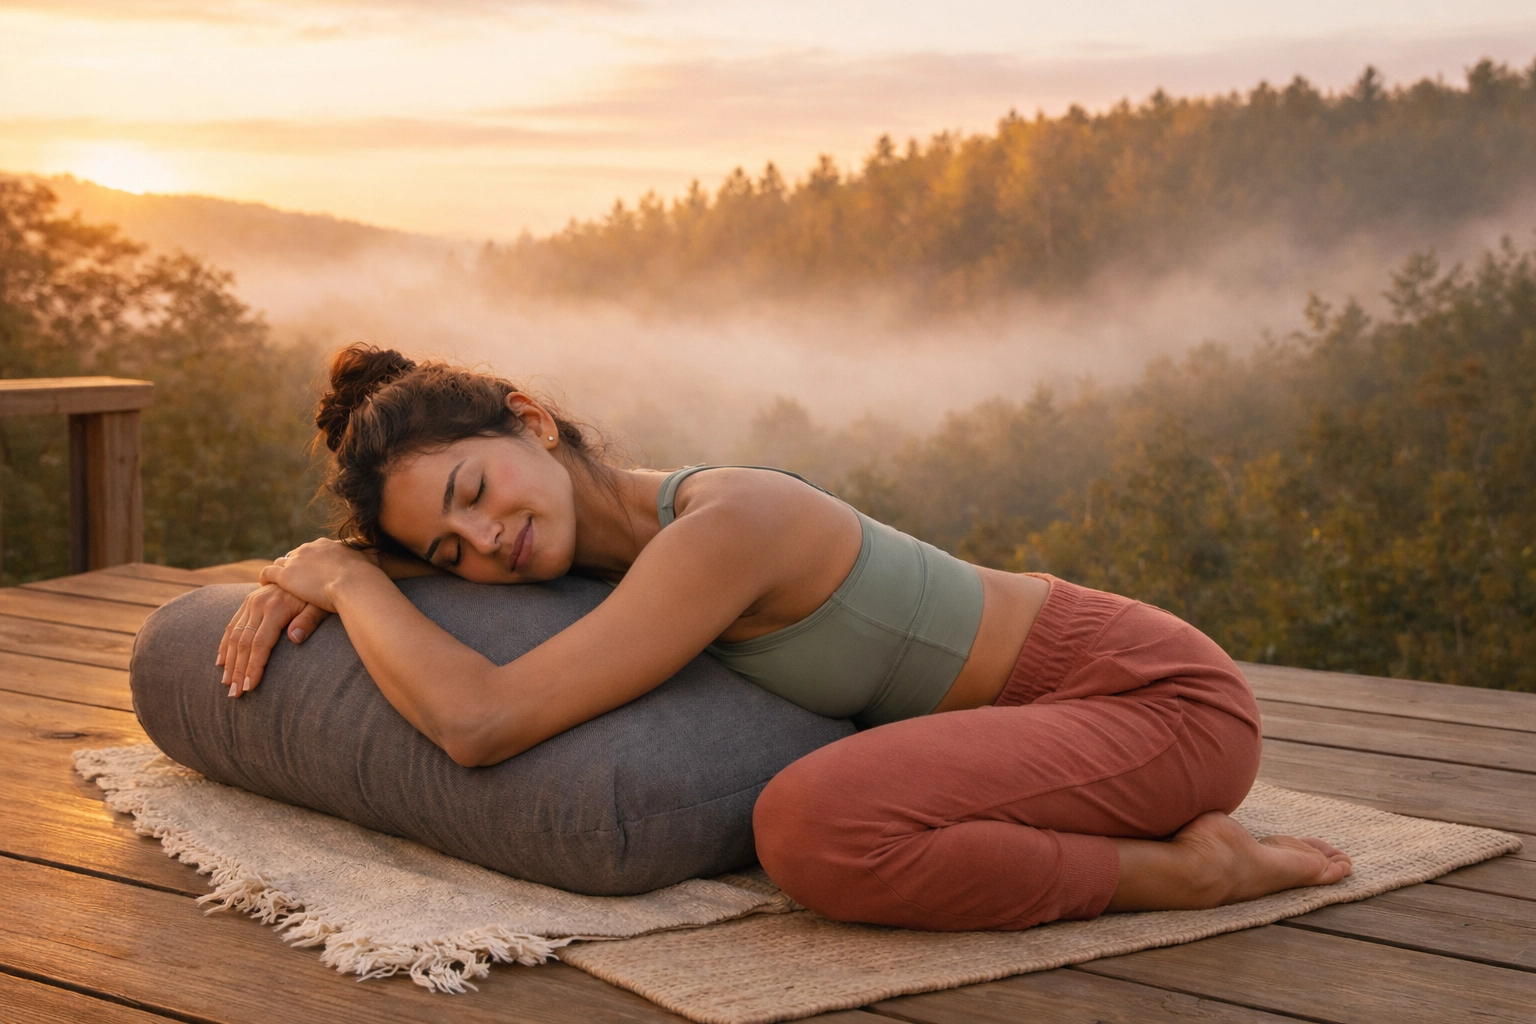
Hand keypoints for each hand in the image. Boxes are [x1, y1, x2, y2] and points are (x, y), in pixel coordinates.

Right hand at [217, 583, 330, 696]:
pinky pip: (231, 626)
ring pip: (234, 636)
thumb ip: (308, 621)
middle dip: (238, 671)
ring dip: (229, 662)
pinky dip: (224, 645)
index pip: (260, 643)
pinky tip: (221, 663)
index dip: (254, 666)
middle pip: (243, 643)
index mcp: (275, 608)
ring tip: (227, 685)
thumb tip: (295, 638)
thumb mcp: (320, 606)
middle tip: (235, 695)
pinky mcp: (247, 602)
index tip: (250, 687)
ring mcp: (250, 602)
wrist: (310, 572)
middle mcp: (258, 604)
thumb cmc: (319, 595)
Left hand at [257, 537, 379, 610]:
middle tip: (294, 579)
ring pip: (282, 562)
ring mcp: (297, 561)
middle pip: (296, 555)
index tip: (312, 571)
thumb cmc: (366, 577)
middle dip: (295, 566)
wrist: (354, 583)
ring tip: (276, 583)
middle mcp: (310, 548)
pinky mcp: (286, 575)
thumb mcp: (371, 562)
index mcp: (328, 545)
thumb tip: (396, 558)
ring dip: (280, 572)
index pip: (314, 550)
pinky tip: (265, 585)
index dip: (311, 561)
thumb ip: (372, 560)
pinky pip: (268, 572)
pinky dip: (266, 578)